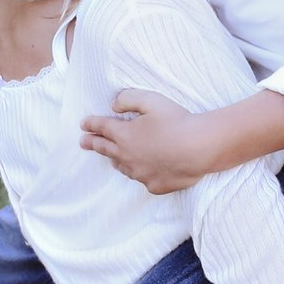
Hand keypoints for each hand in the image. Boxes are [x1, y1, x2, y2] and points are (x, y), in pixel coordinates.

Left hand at [80, 90, 218, 193]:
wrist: (200, 148)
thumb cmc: (177, 121)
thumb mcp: (151, 100)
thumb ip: (128, 98)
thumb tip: (114, 104)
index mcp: (124, 135)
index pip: (101, 128)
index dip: (91, 124)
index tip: (83, 124)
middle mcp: (127, 156)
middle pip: (105, 149)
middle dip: (92, 143)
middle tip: (84, 142)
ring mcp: (140, 173)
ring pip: (121, 166)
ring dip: (115, 159)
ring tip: (113, 157)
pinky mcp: (154, 185)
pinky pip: (142, 178)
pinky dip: (139, 172)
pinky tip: (143, 170)